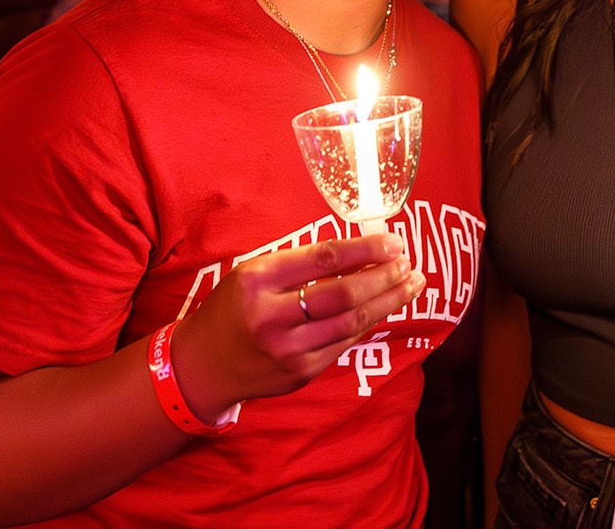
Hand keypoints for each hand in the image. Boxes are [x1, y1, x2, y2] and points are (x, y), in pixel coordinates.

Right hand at [171, 233, 421, 421]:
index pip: (323, 259)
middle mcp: (272, 316)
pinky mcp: (300, 372)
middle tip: (409, 264)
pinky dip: (369, 323)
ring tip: (412, 283)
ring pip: (351, 322)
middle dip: (384, 277)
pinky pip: (345, 343)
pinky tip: (385, 307)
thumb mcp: (253, 273)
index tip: (394, 242)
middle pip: (343, 294)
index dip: (365, 249)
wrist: (203, 366)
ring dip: (388, 301)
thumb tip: (360, 250)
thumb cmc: (233, 308)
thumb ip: (298, 263)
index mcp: (258, 280)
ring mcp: (288, 349)